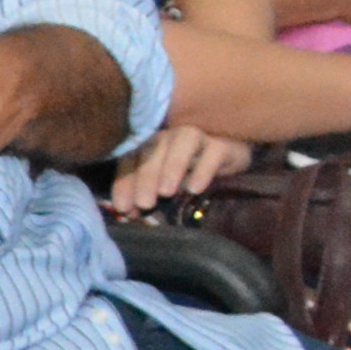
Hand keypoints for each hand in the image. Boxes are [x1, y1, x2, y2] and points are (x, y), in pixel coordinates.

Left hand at [106, 118, 248, 210]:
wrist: (228, 160)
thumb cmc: (188, 173)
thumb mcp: (164, 187)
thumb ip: (145, 196)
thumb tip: (127, 212)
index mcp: (148, 145)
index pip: (130, 159)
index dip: (124, 183)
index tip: (122, 207)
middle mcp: (168, 136)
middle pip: (153, 150)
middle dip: (146, 178)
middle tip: (144, 203)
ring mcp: (196, 138)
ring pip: (182, 142)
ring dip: (172, 167)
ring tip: (166, 193)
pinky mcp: (222, 145)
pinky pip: (213, 152)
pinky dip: (203, 169)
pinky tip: (195, 189)